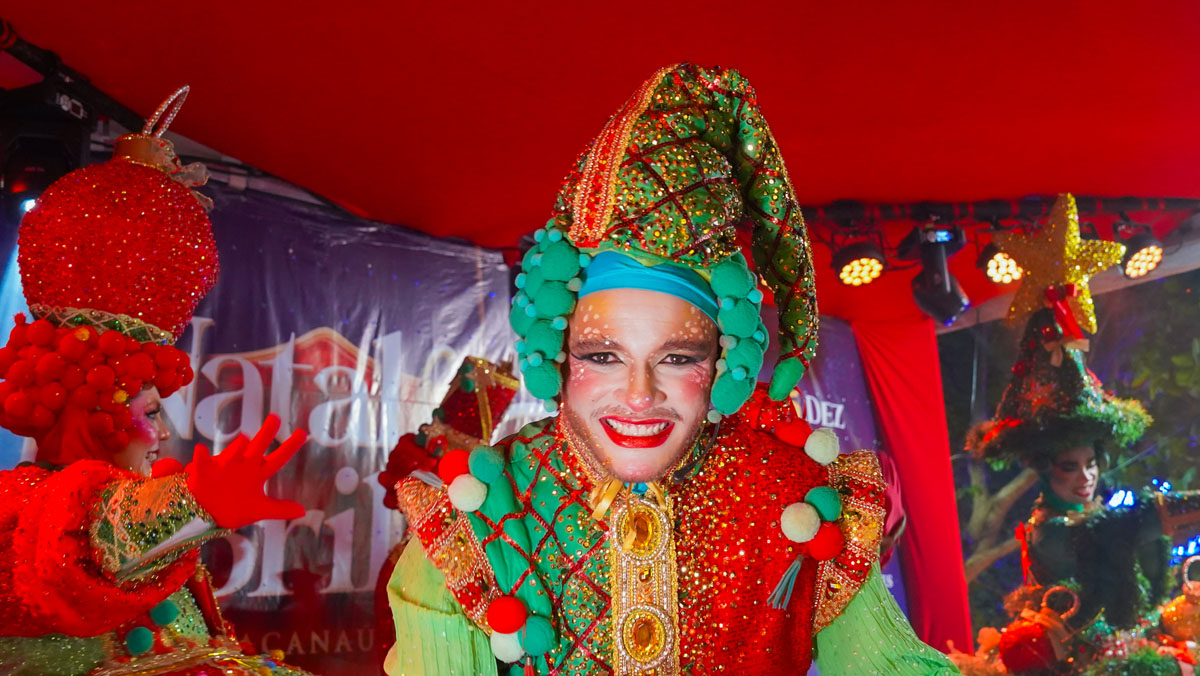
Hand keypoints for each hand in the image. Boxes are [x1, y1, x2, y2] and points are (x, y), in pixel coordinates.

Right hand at [186, 414, 306, 528]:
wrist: (207, 513)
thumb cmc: (235, 506)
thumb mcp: (259, 509)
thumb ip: (280, 509)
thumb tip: (302, 512)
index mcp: (258, 473)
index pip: (278, 458)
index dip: (290, 447)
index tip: (303, 433)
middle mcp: (244, 465)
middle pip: (258, 447)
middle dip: (266, 434)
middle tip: (275, 418)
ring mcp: (224, 467)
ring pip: (233, 453)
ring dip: (237, 447)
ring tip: (245, 439)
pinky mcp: (204, 472)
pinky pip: (202, 462)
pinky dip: (201, 456)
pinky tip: (201, 450)